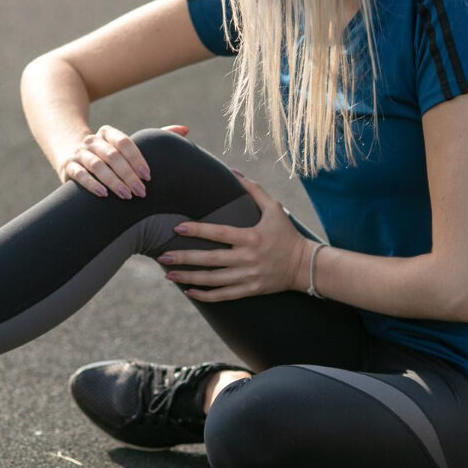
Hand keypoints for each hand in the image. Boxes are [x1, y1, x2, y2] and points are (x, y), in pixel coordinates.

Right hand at [57, 124, 189, 199]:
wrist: (71, 154)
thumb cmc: (110, 154)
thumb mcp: (129, 146)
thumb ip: (155, 137)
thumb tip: (185, 129)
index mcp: (109, 133)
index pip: (124, 142)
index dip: (137, 159)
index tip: (148, 176)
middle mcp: (93, 141)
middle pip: (112, 156)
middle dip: (128, 175)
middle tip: (141, 193)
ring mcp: (79, 153)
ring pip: (97, 165)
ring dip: (113, 181)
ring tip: (127, 196)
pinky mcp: (68, 167)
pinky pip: (80, 174)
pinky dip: (91, 184)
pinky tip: (103, 195)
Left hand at [159, 168, 312, 301]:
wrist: (304, 266)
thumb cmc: (287, 234)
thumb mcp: (275, 208)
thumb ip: (254, 190)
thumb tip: (233, 172)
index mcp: (251, 237)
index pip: (219, 233)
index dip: (198, 230)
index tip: (177, 227)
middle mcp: (248, 258)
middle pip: (210, 260)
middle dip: (185, 258)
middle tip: (163, 255)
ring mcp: (248, 276)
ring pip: (213, 280)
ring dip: (189, 278)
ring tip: (168, 274)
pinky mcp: (250, 290)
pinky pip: (223, 295)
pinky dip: (205, 295)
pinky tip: (189, 291)